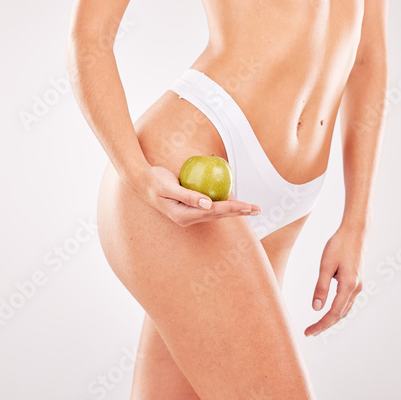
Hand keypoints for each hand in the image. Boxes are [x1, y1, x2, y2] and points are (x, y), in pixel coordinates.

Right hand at [138, 165, 260, 226]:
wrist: (143, 182)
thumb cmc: (154, 182)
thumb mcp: (168, 187)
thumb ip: (187, 196)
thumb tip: (207, 204)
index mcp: (184, 216)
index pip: (214, 211)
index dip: (232, 208)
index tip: (247, 206)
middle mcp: (189, 218)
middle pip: (219, 215)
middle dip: (239, 212)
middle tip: (258, 209)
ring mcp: (190, 214)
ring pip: (217, 213)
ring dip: (234, 210)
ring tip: (251, 209)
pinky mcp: (191, 208)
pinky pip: (212, 207)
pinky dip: (225, 204)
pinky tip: (235, 201)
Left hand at [305, 225, 366, 336]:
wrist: (355, 232)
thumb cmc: (339, 245)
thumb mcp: (326, 265)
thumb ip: (321, 287)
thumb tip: (316, 308)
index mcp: (348, 285)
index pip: (333, 313)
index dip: (321, 325)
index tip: (309, 332)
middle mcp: (355, 288)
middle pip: (340, 314)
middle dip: (325, 325)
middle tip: (310, 332)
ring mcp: (357, 285)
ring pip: (345, 309)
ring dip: (332, 319)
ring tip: (317, 325)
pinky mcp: (355, 281)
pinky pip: (346, 301)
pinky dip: (337, 310)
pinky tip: (329, 311)